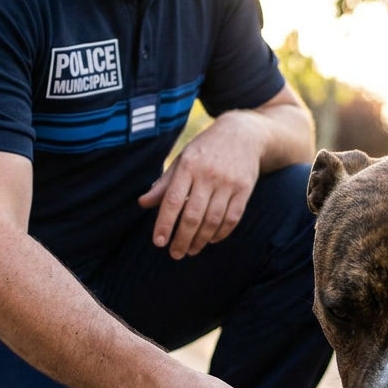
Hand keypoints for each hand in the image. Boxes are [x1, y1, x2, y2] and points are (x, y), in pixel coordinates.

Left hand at [138, 111, 264, 258]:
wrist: (243, 133)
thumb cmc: (206, 150)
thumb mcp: (182, 159)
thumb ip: (164, 183)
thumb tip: (143, 203)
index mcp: (188, 166)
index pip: (173, 200)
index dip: (164, 223)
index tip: (159, 242)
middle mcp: (208, 175)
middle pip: (193, 215)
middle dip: (182, 239)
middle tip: (175, 254)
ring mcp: (228, 182)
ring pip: (213, 220)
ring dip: (201, 240)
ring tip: (191, 250)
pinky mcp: (245, 189)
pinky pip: (232, 218)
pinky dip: (221, 233)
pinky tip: (211, 240)